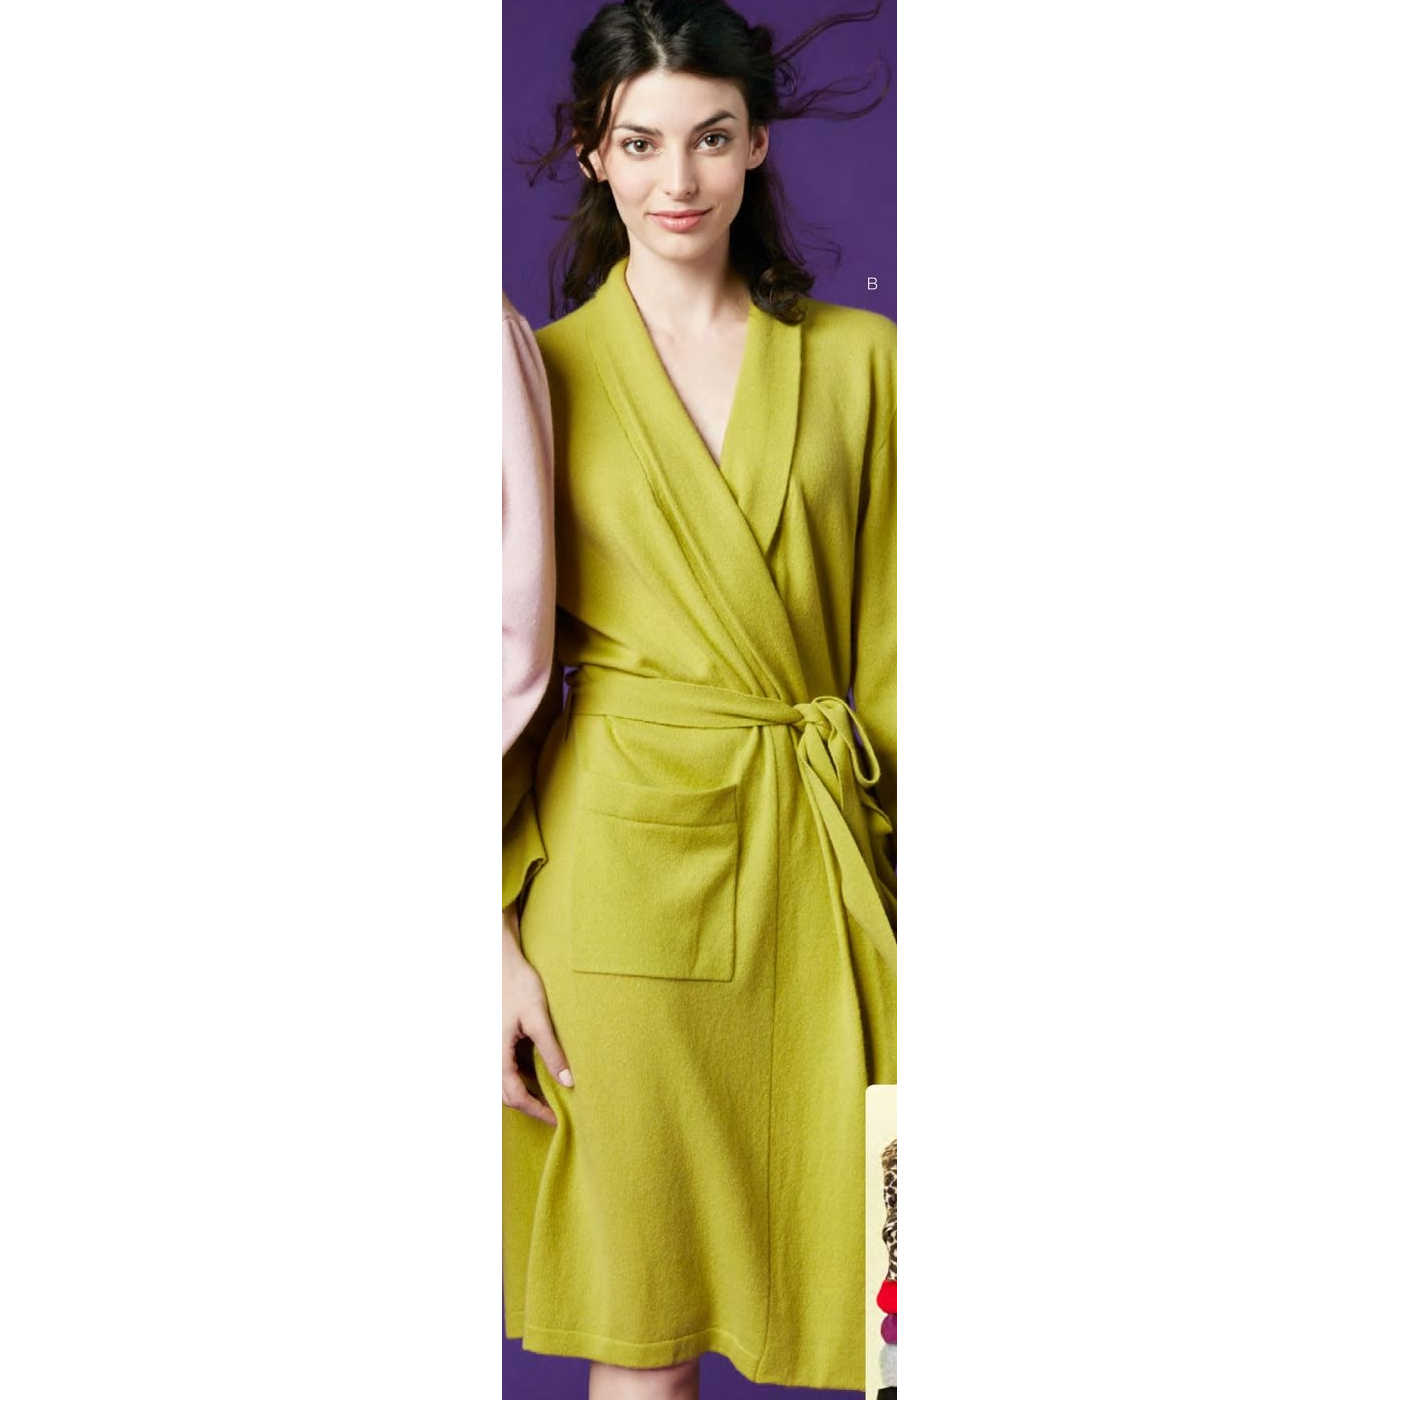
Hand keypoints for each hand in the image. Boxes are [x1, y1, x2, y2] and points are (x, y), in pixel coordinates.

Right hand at [502, 906, 572, 1126]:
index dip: (536, 1110)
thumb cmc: (519, 985)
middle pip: (507, 1094)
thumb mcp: (539, 1018)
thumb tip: (568, 1082)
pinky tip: (541, 1074)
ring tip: (552, 1097)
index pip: (514, 1095)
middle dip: (531, 1106)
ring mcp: (490, 1049)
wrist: (500, 961)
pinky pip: (505, 1068)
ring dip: (526, 1092)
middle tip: (556, 1113)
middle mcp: (488, 1055)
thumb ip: (552, 1051)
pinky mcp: (495, 1041)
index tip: (557, 1119)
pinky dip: (522, 1077)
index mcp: (496, 1053)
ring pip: (504, 1083)